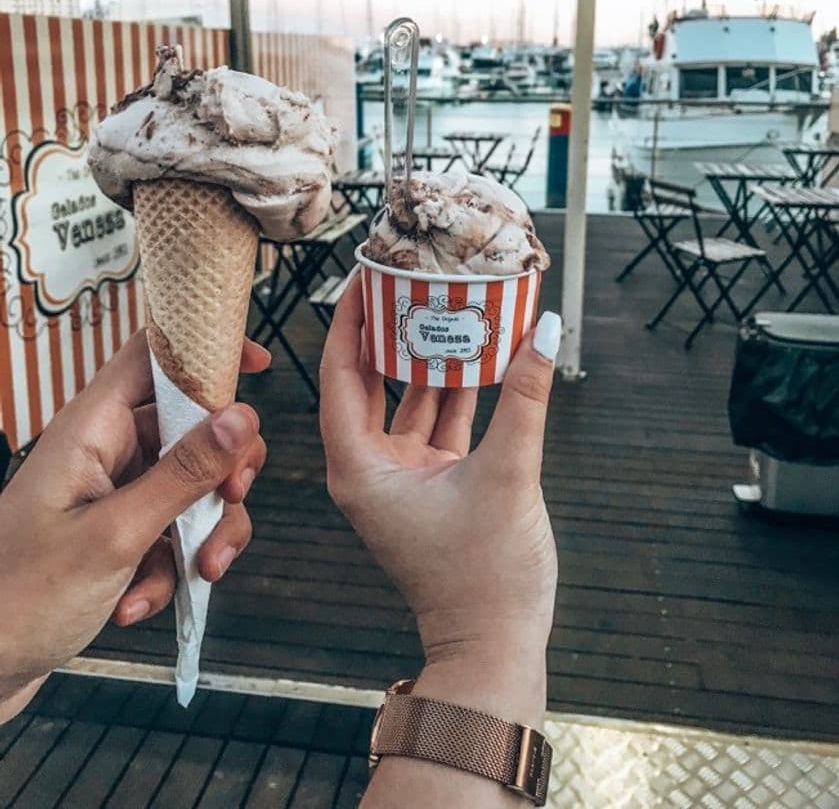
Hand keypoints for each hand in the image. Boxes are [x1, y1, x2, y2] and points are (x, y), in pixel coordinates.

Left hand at [0, 331, 267, 720]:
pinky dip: (172, 568)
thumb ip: (183, 473)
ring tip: (197, 571)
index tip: (259, 365)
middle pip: (194, 425)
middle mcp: (107, 451)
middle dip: (226, 469)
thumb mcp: (116, 534)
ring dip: (205, 532)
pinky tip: (139, 602)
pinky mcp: (122, 534)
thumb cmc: (18, 599)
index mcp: (93, 427)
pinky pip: (175, 533)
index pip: (155, 353)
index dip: (207, 348)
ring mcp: (116, 493)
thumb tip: (241, 417)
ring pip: (195, 486)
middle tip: (232, 497)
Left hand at [320, 276, 559, 728]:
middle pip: (370, 379)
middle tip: (408, 278)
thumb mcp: (507, 474)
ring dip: (430, 357)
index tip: (367, 274)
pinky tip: (482, 354)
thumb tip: (545, 330)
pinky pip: (438, 422)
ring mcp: (401, 476)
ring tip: (449, 303)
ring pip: (409, 398)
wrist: (497, 647)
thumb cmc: (484, 579)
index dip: (351, 319)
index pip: (340, 373)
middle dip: (390, 329)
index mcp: (358, 466)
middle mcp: (370, 466)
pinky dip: (458, 392)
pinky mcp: (432, 484)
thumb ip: (525, 398)